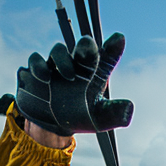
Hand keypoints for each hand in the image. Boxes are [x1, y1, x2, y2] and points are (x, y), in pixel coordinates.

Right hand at [9, 33, 132, 136]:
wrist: (52, 126)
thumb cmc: (81, 117)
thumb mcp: (100, 119)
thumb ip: (115, 113)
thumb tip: (130, 107)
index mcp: (95, 74)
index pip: (106, 57)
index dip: (113, 47)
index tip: (119, 38)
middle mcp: (77, 65)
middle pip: (83, 48)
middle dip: (86, 46)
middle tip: (88, 47)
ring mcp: (56, 66)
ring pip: (58, 51)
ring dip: (62, 59)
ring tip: (68, 75)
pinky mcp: (37, 72)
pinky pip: (36, 60)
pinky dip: (38, 65)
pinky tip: (43, 77)